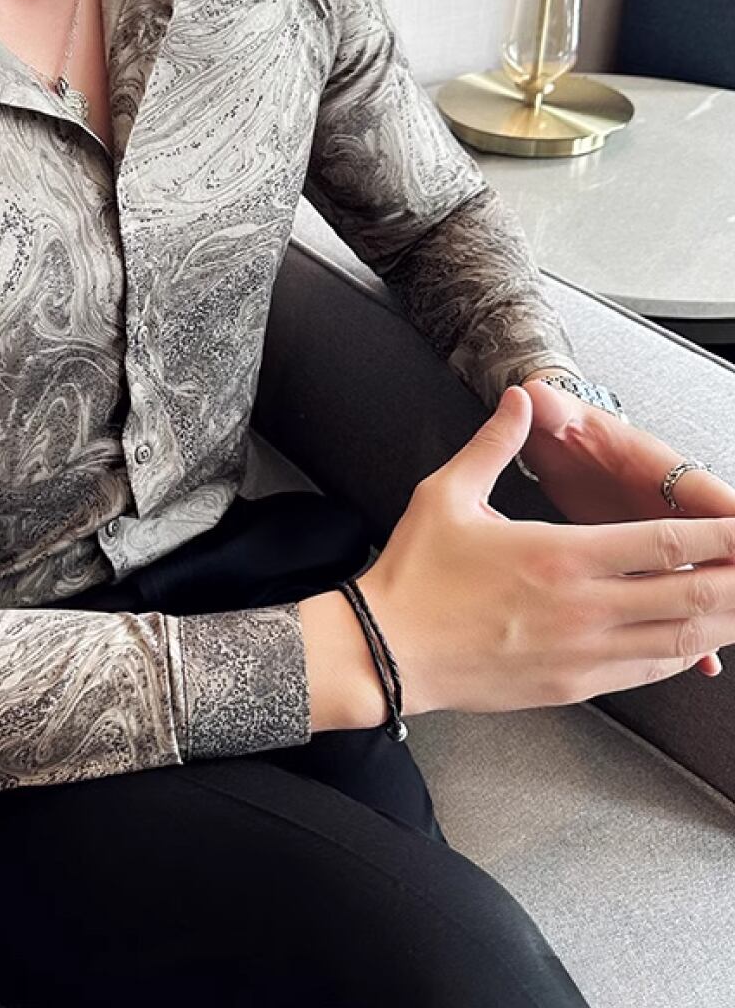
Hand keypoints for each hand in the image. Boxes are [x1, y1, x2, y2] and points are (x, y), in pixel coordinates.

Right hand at [358, 386, 734, 720]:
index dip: (719, 534)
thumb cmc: (415, 575)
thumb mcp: (446, 495)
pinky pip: (647, 671)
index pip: (665, 541)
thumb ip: (493, 445)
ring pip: (680, 640)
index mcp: (559, 555)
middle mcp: (583, 608)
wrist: (386, 651)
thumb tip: (519, 400)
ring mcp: (583, 654)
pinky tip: (693, 641)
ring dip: (722, 620)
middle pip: (691, 595)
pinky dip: (682, 654)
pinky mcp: (573, 686)